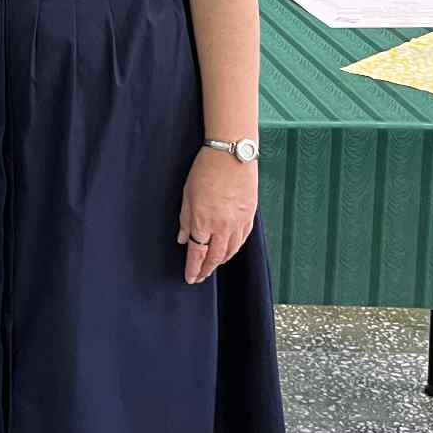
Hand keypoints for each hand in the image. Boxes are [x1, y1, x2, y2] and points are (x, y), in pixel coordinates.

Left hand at [177, 148, 257, 284]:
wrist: (232, 155)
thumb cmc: (206, 170)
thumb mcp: (187, 194)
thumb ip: (185, 220)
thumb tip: (183, 239)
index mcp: (203, 221)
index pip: (197, 254)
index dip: (193, 268)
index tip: (189, 278)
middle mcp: (222, 226)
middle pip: (215, 257)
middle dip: (206, 270)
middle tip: (199, 277)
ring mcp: (238, 222)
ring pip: (230, 251)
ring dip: (220, 262)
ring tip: (212, 266)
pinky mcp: (250, 216)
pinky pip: (242, 240)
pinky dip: (234, 249)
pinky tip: (229, 251)